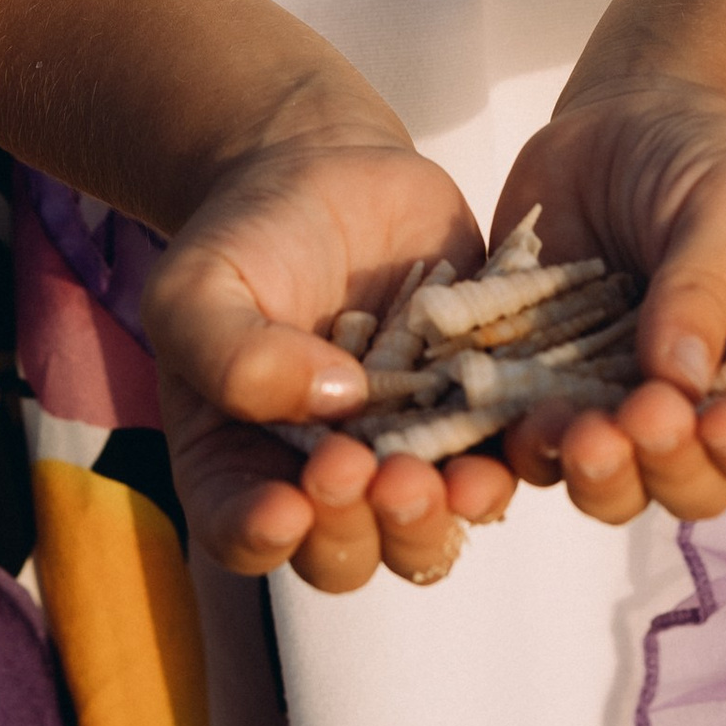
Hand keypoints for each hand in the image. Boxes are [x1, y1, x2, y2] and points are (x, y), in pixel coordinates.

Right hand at [143, 119, 520, 592]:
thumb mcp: (199, 285)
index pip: (243, 532)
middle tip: (378, 475)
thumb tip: (333, 400)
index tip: (287, 509)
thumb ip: (232, 352)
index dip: (263, 537)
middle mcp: (325, 482)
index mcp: (240, 466)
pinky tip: (526, 427)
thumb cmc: (245, 239)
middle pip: (348, 550)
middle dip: (365, 528)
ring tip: (462, 479)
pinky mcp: (472, 409)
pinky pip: (502, 455)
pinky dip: (515, 455)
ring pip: (431, 526)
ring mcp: (403, 450)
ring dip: (447, 516)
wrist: (325, 175)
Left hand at [485, 82, 725, 528]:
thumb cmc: (706, 163)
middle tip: (627, 424)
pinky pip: (518, 430)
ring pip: (600, 478)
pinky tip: (487, 402)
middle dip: (655, 468)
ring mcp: (612, 403)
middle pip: (683, 484)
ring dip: (581, 466)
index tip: (720, 423)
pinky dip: (503, 431)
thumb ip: (703, 290)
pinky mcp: (538, 383)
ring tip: (559, 425)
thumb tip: (677, 383)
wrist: (628, 122)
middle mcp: (692, 411)